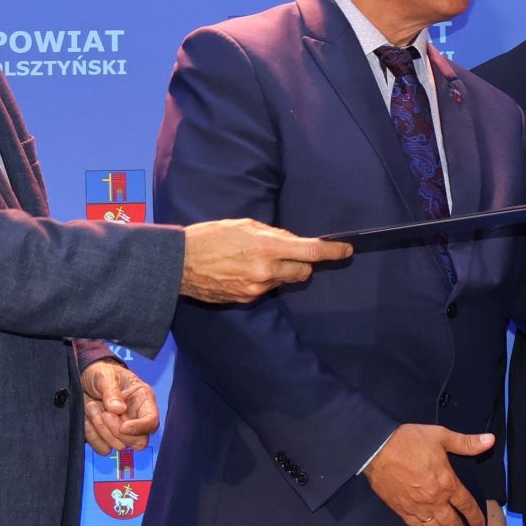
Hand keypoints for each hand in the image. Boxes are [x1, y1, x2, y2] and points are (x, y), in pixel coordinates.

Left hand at [81, 359, 159, 452]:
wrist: (82, 380)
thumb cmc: (100, 373)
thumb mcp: (104, 374)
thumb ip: (111, 390)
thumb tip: (118, 409)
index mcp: (143, 400)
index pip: (151, 421)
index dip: (139, 428)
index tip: (123, 427)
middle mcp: (136, 418)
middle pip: (139, 441)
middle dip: (117, 431)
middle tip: (104, 413)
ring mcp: (122, 430)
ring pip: (119, 445)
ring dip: (101, 429)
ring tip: (91, 407)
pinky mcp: (107, 438)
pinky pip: (103, 448)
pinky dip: (92, 436)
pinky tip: (87, 419)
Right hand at [180, 219, 351, 303]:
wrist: (179, 264)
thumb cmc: (210, 237)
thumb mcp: (244, 225)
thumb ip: (273, 234)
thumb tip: (293, 242)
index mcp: (267, 248)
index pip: (311, 252)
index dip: (333, 252)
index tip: (346, 250)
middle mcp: (266, 271)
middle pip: (303, 272)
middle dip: (301, 264)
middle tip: (286, 253)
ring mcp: (257, 289)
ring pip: (284, 281)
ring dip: (279, 271)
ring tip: (252, 260)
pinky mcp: (247, 299)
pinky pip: (266, 290)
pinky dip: (262, 280)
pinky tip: (241, 271)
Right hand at [364, 424, 495, 525]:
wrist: (377, 449)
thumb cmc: (409, 441)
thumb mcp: (441, 436)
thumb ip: (466, 442)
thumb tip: (490, 440)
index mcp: (447, 482)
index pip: (467, 505)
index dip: (475, 517)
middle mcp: (435, 500)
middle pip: (452, 522)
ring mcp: (418, 508)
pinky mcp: (403, 510)